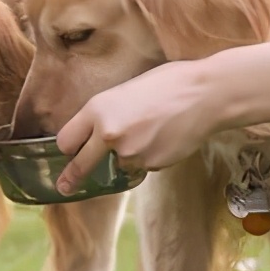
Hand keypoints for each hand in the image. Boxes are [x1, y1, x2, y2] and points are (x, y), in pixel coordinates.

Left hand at [54, 59, 226, 194]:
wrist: (205, 95)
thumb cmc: (169, 83)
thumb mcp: (126, 90)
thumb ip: (108, 113)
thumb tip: (97, 132)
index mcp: (98, 109)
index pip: (66, 139)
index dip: (68, 146)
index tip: (68, 153)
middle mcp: (107, 133)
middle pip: (81, 165)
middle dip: (72, 178)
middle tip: (64, 187)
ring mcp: (129, 153)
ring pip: (120, 163)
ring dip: (129, 155)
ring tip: (152, 130)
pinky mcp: (150, 165)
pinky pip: (143, 165)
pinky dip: (150, 156)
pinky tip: (164, 137)